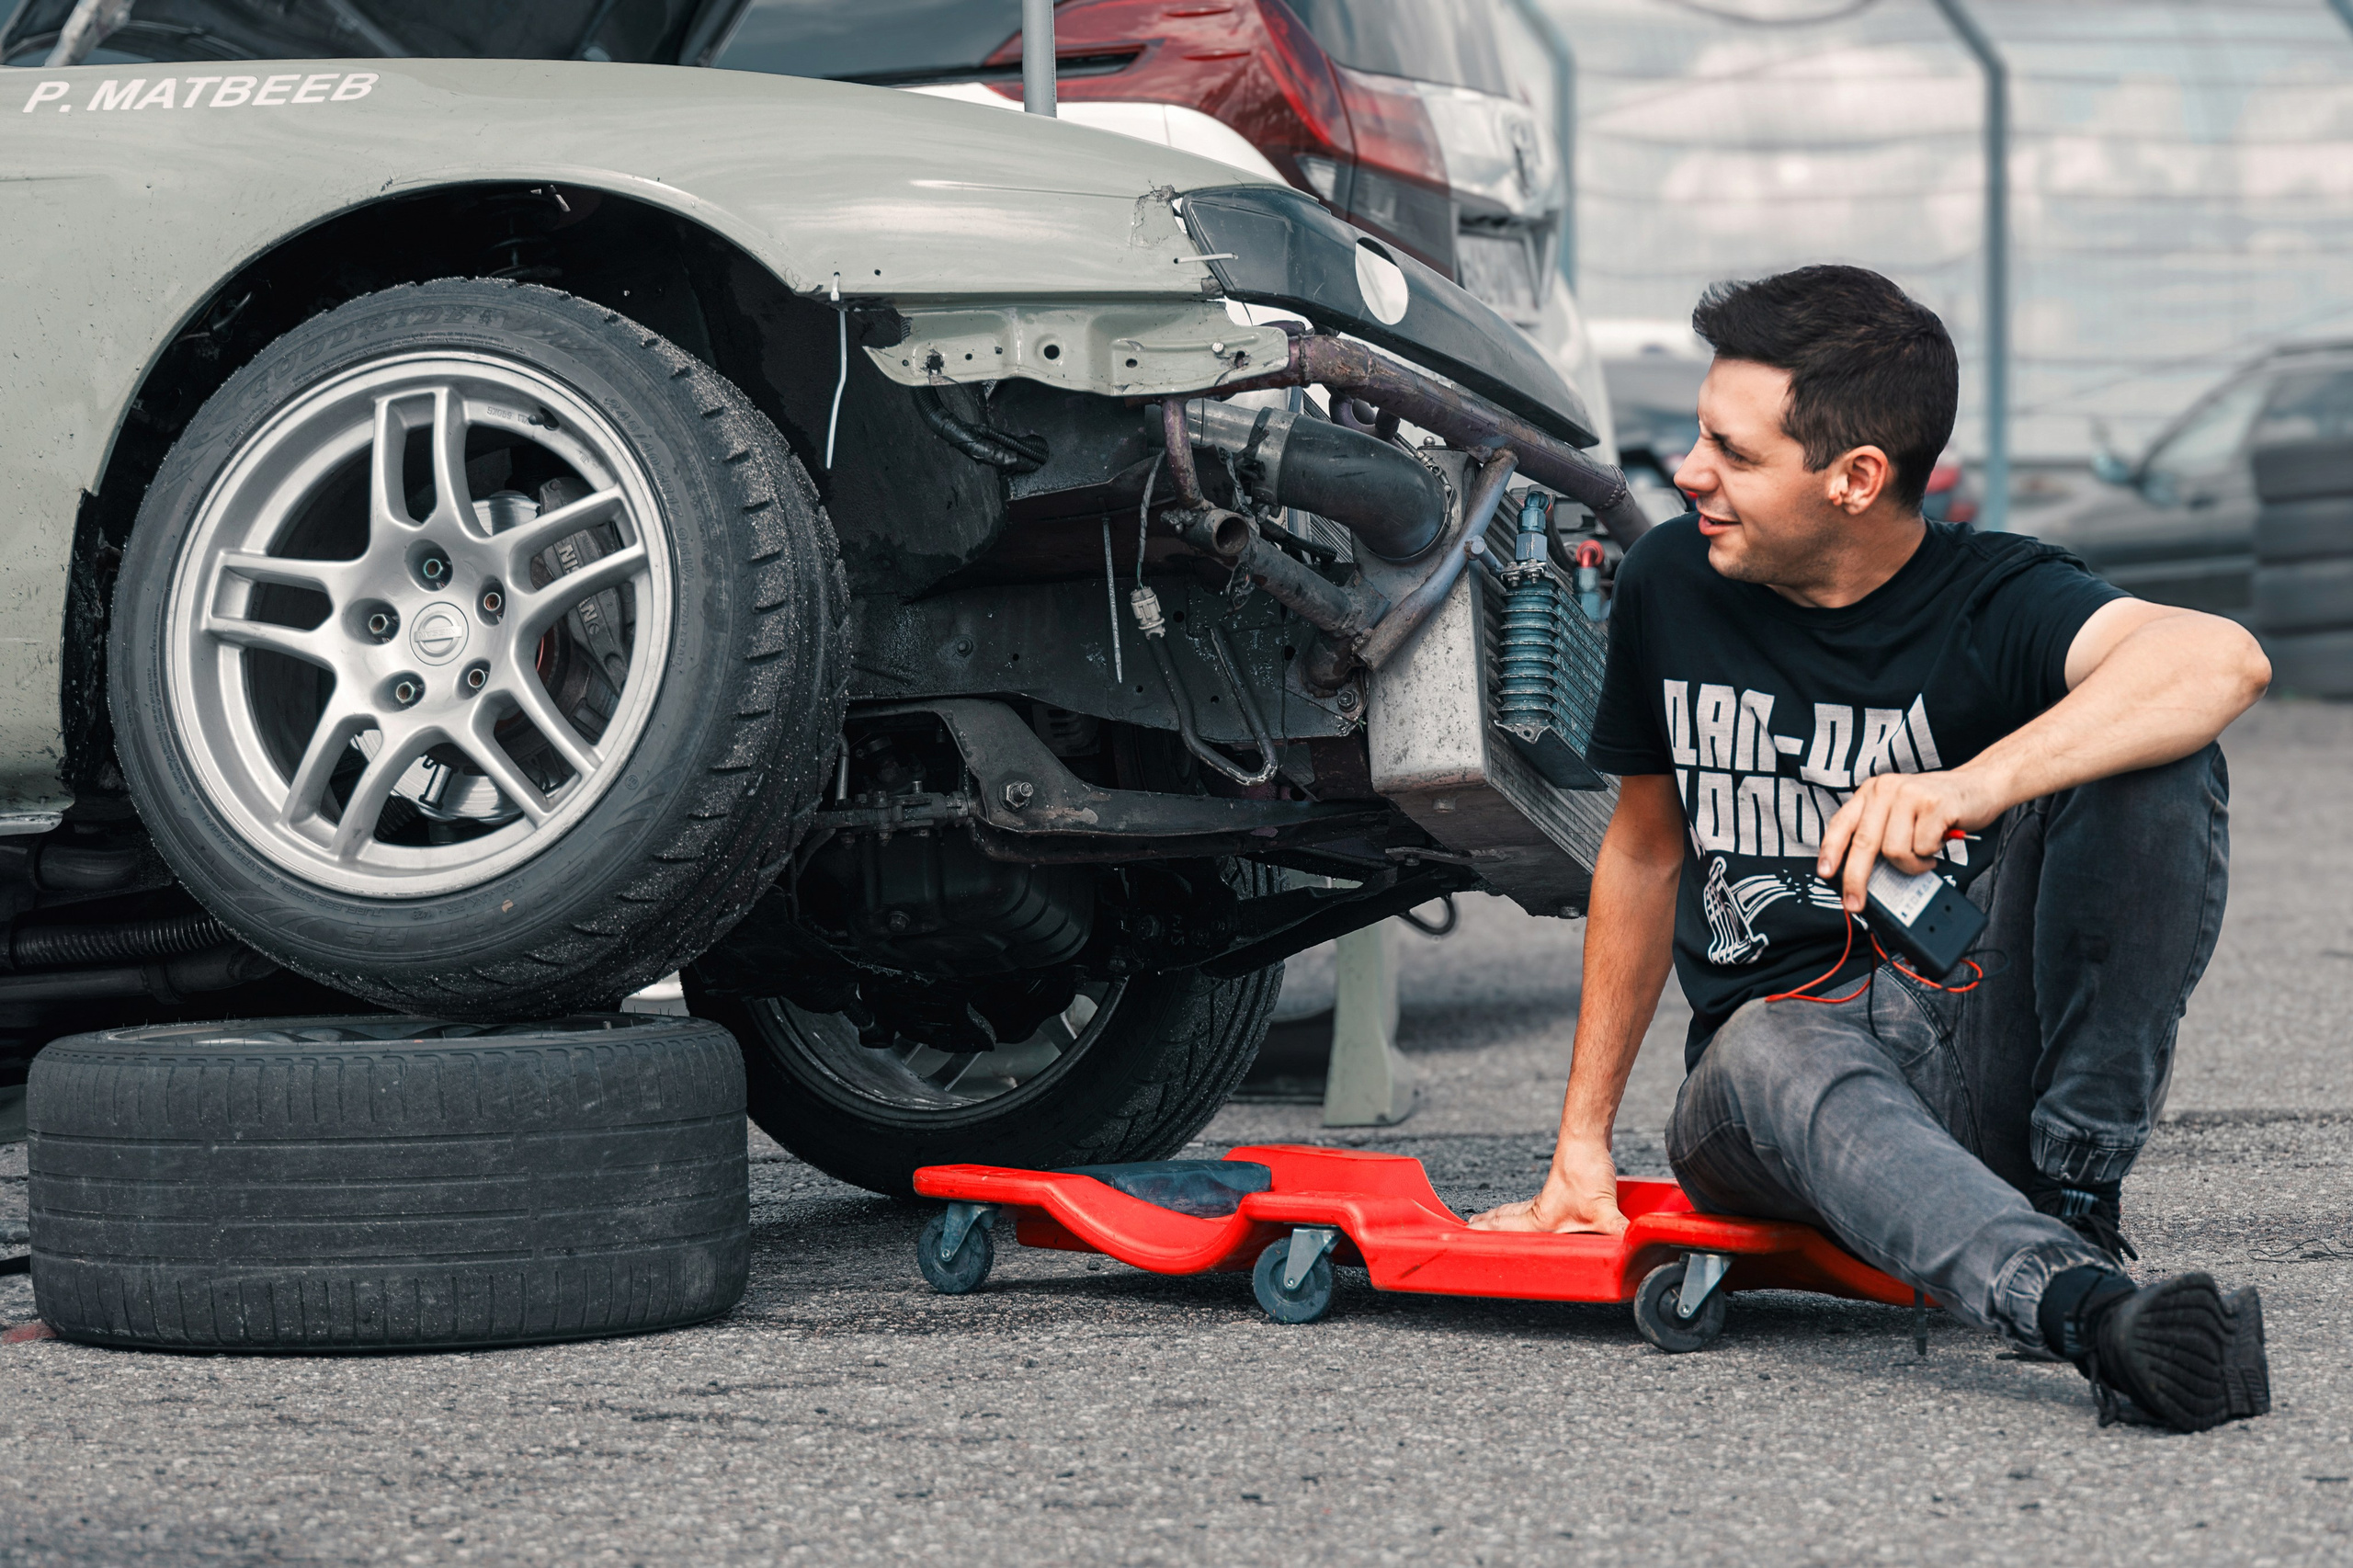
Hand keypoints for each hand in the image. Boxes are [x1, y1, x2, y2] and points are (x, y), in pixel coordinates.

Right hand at [1468, 1138, 1628, 1235]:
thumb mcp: (1606, 1211)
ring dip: (1499, 1218)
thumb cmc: (1585, 1171)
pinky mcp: (1557, 1192)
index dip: (1487, 1236)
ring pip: (1514, 1213)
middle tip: (1468, 1231)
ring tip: (1484, 1221)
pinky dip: (1515, 1210)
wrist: (1586, 1140)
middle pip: (1505, 1222)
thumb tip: (1638, 1246)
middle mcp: (1538, 1213)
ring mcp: (1546, 1201)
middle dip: (1487, 1228)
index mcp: (1540, 1221)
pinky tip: (1524, 1211)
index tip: (1466, 1238)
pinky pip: (1527, 1207)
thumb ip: (1621, 1232)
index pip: (1506, 1232)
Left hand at [1816, 769, 2001, 913]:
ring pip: (1895, 851)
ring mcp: (1910, 795)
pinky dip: (1930, 855)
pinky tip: (1938, 843)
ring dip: (1910, 864)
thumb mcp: (1901, 813)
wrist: (1981, 784)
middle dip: (1857, 879)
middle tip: (1856, 902)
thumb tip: (1861, 874)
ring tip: (1923, 855)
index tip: (1825, 873)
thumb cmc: (1939, 806)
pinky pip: (1922, 848)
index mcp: (1873, 791)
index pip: (1842, 823)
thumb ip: (1880, 832)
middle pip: (1864, 843)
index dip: (1831, 851)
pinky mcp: (1935, 805)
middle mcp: (1887, 789)